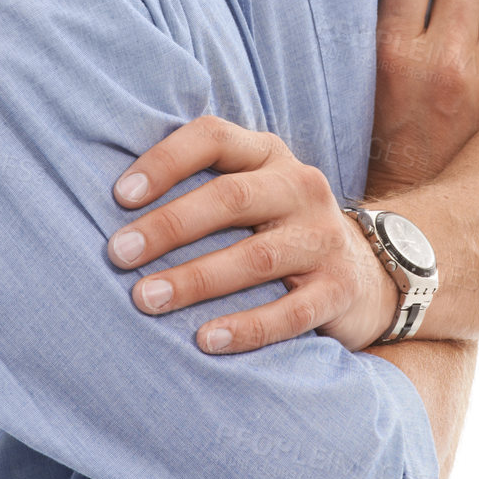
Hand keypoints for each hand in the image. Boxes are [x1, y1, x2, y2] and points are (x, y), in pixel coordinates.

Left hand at [108, 115, 396, 355]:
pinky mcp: (339, 288)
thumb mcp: (249, 192)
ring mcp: (324, 237)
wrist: (368, 273)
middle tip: (117, 254)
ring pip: (256, 255)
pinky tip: (205, 341)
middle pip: (231, 197)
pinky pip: (291, 311)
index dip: (165, 161)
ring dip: (196, 279)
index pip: (213, 138)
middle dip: (169, 226)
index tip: (118, 196)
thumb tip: (110, 205)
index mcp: (267, 154)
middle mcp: (300, 186)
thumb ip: (197, 186)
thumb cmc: (275, 229)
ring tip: (146, 299)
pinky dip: (247, 327)